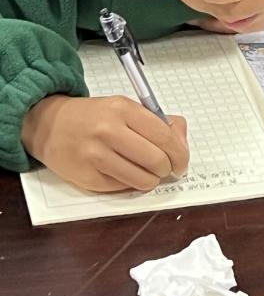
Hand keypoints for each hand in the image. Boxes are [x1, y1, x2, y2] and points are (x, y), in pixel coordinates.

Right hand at [21, 94, 188, 192]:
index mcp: (123, 109)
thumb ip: (158, 122)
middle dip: (168, 169)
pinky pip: (122, 188)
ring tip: (147, 173)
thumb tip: (182, 143)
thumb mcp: (125, 107)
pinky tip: (125, 173)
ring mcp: (96, 156)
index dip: (180, 153)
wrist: (49, 125)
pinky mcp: (87, 177)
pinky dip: (130, 184)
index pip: (164, 137)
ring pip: (142, 180)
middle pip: (156, 160)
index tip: (182, 161)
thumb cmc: (92, 117)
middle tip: (167, 169)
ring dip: (151, 180)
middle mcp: (109, 131)